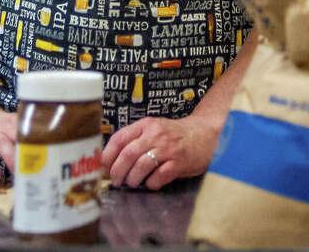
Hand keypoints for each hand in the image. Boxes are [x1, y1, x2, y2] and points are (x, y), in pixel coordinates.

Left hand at [101, 114, 219, 190]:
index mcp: (146, 125)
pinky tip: (151, 183)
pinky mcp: (179, 162)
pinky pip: (159, 176)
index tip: (104, 167)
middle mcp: (156, 134)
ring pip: (142, 165)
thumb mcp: (154, 129)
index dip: (108, 155)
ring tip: (132, 183)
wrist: (204, 135)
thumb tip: (111, 159)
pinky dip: (151, 183)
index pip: (120, 138)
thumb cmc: (175, 135)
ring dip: (133, 178)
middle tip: (116, 180)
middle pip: (128, 154)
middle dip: (118, 170)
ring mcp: (168, 148)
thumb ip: (136, 138)